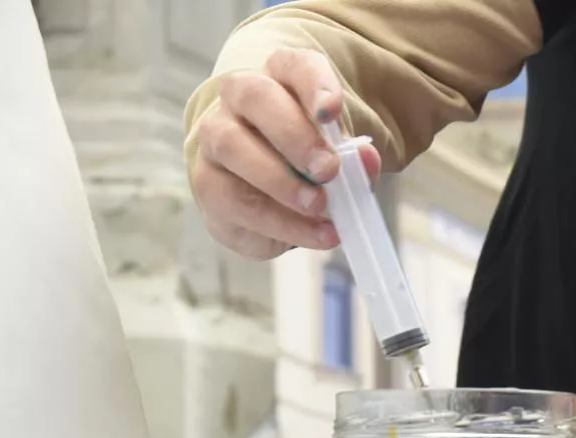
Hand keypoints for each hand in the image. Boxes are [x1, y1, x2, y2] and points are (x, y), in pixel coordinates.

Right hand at [188, 48, 382, 259]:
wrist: (265, 194)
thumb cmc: (305, 163)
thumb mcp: (338, 156)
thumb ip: (354, 157)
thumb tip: (366, 159)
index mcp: (280, 79)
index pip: (294, 65)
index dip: (314, 84)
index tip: (332, 112)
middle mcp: (238, 100)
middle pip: (255, 97)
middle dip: (294, 135)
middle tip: (328, 169)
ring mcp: (215, 138)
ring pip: (232, 146)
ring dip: (280, 181)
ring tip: (319, 207)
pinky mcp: (209, 184)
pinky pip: (235, 200)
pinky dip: (281, 222)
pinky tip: (316, 234)